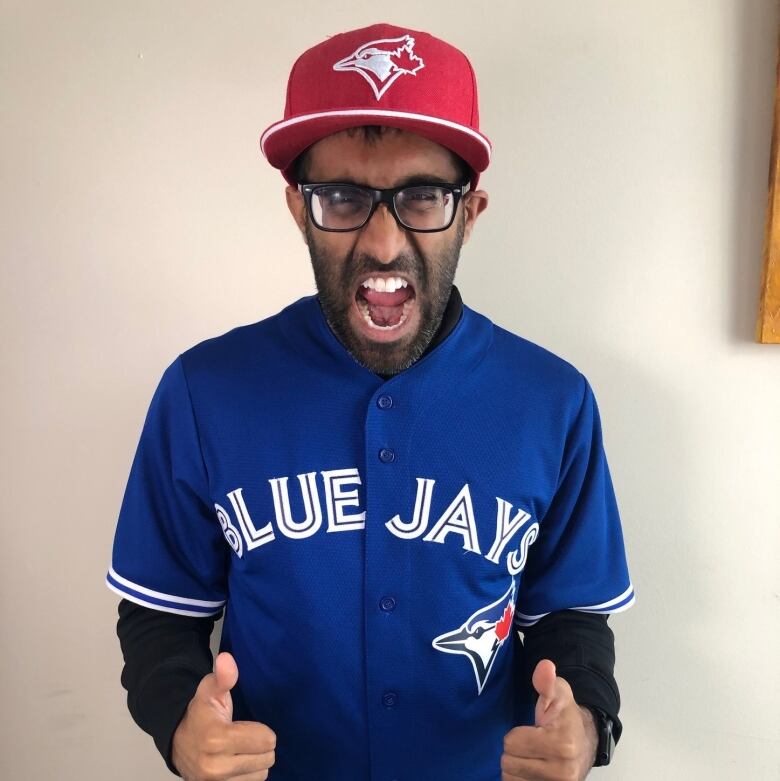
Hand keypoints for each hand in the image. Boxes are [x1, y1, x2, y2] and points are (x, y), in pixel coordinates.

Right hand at [172, 651, 275, 780]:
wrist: (177, 742)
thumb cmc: (201, 714)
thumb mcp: (210, 690)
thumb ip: (223, 677)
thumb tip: (226, 659)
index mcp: (216, 738)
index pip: (267, 740)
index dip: (261, 730)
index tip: (244, 726)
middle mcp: (215, 767)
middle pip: (267, 758)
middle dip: (260, 746)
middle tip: (243, 738)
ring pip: (261, 774)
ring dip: (255, 762)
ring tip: (239, 751)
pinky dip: (248, 776)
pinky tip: (237, 765)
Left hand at [501, 659, 597, 779]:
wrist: (587, 743)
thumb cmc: (566, 716)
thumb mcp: (558, 693)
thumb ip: (546, 682)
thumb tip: (545, 666)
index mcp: (562, 744)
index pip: (511, 743)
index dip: (517, 734)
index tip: (531, 730)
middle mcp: (562, 772)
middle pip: (508, 763)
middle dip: (515, 751)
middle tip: (530, 744)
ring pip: (510, 778)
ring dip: (516, 767)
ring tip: (531, 757)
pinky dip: (520, 779)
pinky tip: (531, 769)